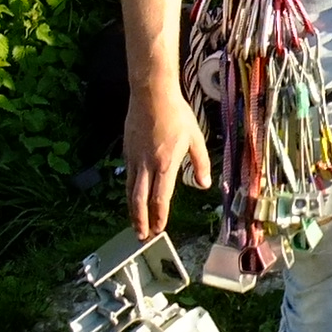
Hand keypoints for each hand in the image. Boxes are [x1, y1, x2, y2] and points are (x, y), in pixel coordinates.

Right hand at [126, 84, 210, 240]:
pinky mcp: (127, 151)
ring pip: (130, 191)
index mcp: (166, 164)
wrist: (151, 94)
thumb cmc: (176, 114)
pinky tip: (132, 198)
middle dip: (141, 221)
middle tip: (143, 236)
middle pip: (140, 200)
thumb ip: (200, 163)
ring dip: (133, 210)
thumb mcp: (195, 138)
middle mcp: (147, 165)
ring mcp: (134, 158)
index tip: (159, 229)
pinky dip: (129, 192)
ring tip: (136, 224)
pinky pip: (128, 177)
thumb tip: (204, 184)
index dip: (159, 217)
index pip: (161, 198)